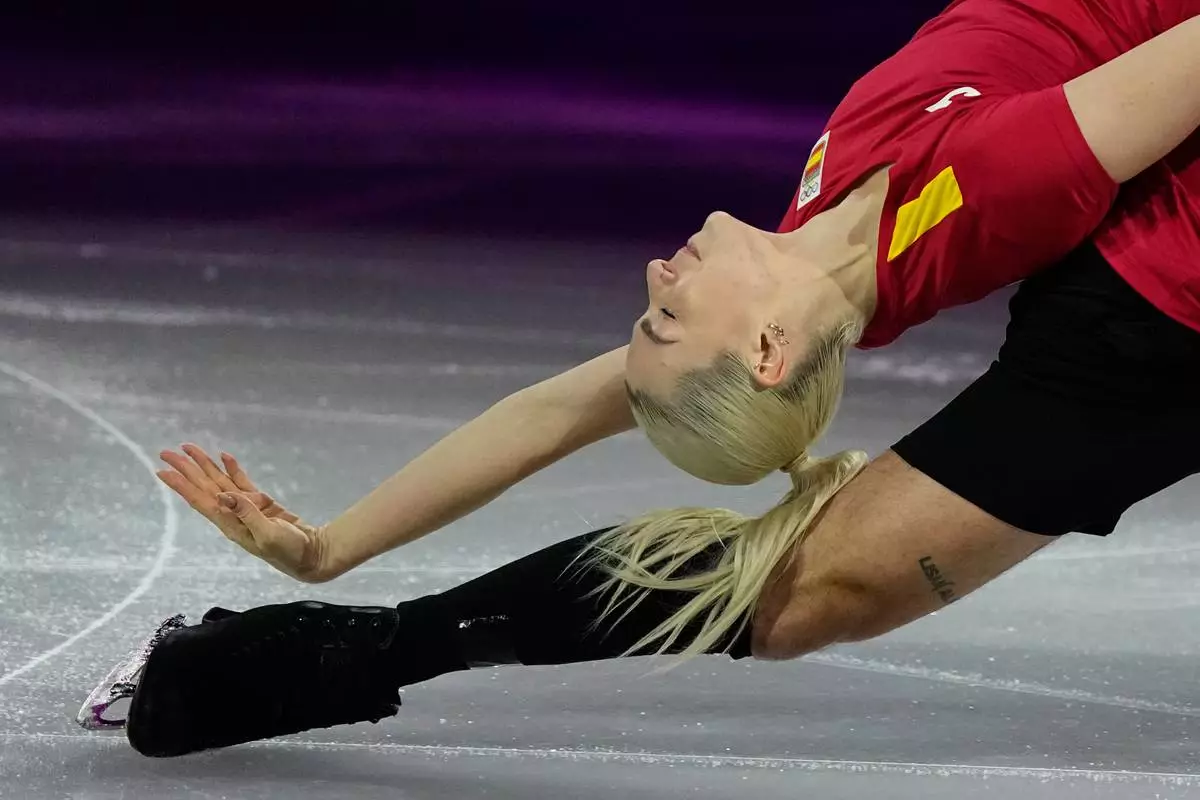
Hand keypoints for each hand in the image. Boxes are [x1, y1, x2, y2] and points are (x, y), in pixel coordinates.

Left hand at [156, 443, 331, 582]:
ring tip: (189, 448)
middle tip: (166, 452)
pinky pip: (241, 482)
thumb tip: (223, 497)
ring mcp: (246, 508)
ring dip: (204, 465)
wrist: (310, 555)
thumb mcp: (268, 535)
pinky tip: (224, 457)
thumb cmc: (289, 551)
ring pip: (220, 482)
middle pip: (204, 487)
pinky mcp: (261, 504)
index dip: (181, 485)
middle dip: (186, 469)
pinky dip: (232, 469)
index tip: (162, 471)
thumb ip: (247, 514)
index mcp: (230, 524)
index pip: (200, 500)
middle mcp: (232, 515)